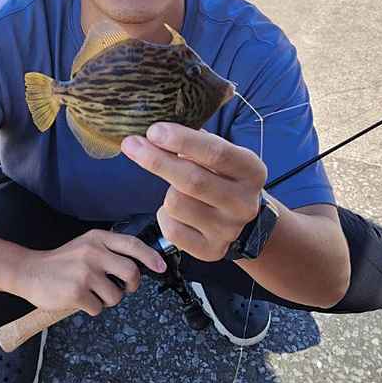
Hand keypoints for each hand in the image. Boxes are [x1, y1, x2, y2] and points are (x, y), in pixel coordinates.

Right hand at [15, 230, 166, 316]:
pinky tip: (80, 300)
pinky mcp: (77, 292)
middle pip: (131, 272)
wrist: (29, 271)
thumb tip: (138, 264)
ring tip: (93, 293)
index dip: (150, 256)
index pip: (132, 244)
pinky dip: (92, 308)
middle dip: (132, 285)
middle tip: (125, 288)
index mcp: (97, 239)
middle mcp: (93, 253)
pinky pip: (98, 308)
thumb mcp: (85, 245)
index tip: (161, 266)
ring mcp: (85, 273)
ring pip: (116, 295)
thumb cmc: (60, 262)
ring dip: (108, 300)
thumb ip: (108, 250)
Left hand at [121, 123, 266, 262]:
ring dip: (166, 192)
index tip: (154, 131)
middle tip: (131, 145)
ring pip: (176, 204)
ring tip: (177, 189)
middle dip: (156, 161)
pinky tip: (176, 212)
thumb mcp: (221, 153)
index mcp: (251, 171)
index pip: (216, 153)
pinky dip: (164, 216)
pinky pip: (171, 229)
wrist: (242, 220)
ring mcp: (228, 230)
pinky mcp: (211, 251)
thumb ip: (195, 143)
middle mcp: (244, 203)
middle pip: (192, 181)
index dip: (183, 140)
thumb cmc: (222, 176)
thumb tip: (155, 134)